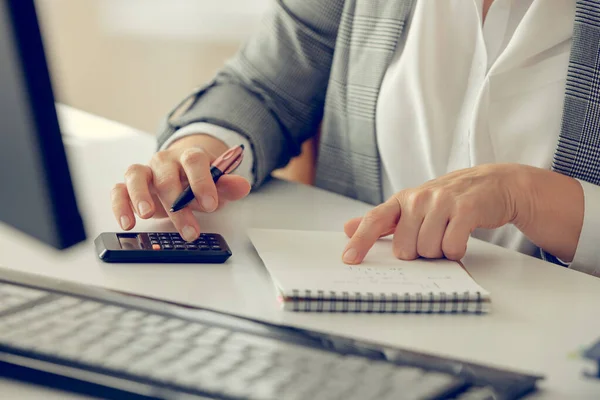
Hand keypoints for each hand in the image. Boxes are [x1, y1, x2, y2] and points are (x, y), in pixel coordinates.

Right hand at [111, 134, 250, 240]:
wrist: (182, 176)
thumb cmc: (199, 183)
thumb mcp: (217, 186)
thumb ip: (228, 186)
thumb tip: (242, 186)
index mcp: (189, 157)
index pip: (194, 161)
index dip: (201, 181)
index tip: (210, 204)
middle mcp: (165, 161)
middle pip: (167, 176)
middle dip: (178, 205)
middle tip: (190, 230)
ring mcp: (146, 172)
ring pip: (136, 175)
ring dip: (140, 195)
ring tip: (146, 215)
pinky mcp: (129, 186)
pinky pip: (118, 190)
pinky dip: (120, 205)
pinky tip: (128, 222)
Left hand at [342, 164, 522, 263]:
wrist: (493, 183)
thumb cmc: (448, 200)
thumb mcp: (412, 206)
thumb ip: (381, 221)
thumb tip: (347, 228)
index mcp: (402, 199)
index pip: (375, 220)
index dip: (360, 241)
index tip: (348, 259)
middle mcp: (419, 198)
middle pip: (405, 249)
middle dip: (420, 253)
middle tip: (434, 236)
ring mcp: (442, 202)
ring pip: (428, 250)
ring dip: (440, 252)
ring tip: (449, 234)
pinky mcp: (465, 209)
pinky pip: (452, 247)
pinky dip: (456, 251)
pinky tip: (460, 239)